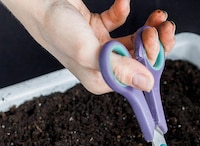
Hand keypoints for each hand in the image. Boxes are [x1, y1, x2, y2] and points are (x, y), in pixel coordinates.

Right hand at [0, 0, 175, 93]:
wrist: (37, 0)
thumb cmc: (54, 27)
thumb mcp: (89, 51)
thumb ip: (119, 68)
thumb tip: (145, 84)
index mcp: (99, 79)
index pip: (137, 78)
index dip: (153, 60)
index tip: (158, 43)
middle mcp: (101, 66)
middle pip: (139, 60)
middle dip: (156, 43)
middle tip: (162, 28)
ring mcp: (99, 46)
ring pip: (135, 41)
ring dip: (149, 29)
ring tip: (157, 18)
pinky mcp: (96, 27)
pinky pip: (119, 21)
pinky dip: (124, 10)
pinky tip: (123, 2)